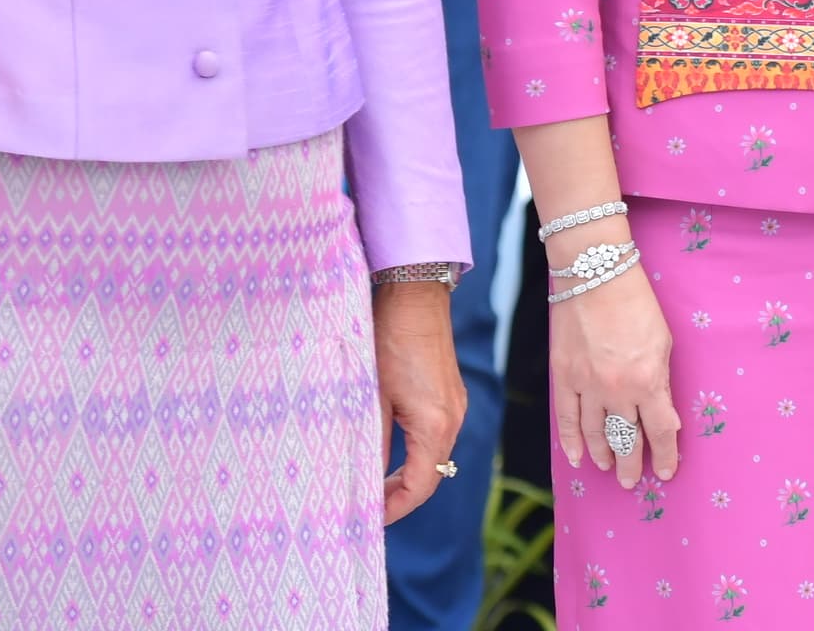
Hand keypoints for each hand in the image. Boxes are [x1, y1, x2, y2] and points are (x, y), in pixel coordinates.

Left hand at [372, 280, 464, 524]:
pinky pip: (435, 437)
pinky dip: (413, 454)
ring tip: (370, 483)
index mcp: (435, 425)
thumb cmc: (390, 340)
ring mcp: (454, 405)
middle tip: (364, 507)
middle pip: (431, 476)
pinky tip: (387, 452)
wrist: (415, 293)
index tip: (367, 521)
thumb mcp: (372, 396)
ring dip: (406, 475)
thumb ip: (370, 442)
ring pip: (433, 457)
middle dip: (399, 496)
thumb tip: (360, 481)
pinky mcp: (448, 393)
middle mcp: (453, 419)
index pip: (421, 486)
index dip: (394, 509)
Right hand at [547, 253, 679, 491]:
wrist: (596, 276)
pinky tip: (578, 457)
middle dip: (631, 464)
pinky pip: (566, 419)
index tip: (666, 472)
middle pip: (626, 438)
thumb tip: (662, 412)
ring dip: (604, 454)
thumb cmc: (637, 304)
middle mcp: (617, 390)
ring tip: (610, 468)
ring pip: (595, 434)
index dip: (665, 455)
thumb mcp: (663, 342)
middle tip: (632, 481)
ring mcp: (587, 386)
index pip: (661, 431)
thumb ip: (661, 379)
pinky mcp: (563, 378)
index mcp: (648, 380)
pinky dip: (571, 441)